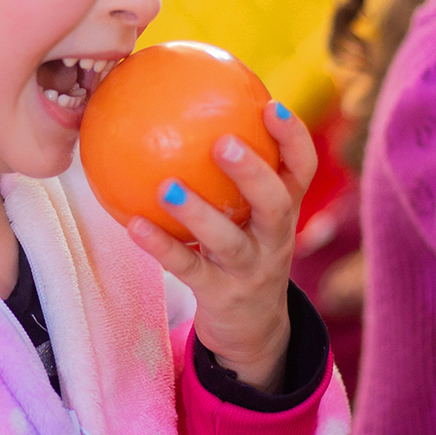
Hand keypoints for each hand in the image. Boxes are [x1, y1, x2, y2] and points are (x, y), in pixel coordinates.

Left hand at [125, 100, 315, 389]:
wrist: (255, 329)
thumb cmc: (242, 249)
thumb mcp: (248, 214)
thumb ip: (230, 173)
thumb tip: (181, 109)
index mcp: (285, 209)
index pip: (301, 168)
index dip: (293, 137)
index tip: (271, 105)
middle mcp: (275, 238)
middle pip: (274, 202)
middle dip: (252, 171)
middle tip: (221, 143)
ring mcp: (250, 269)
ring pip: (228, 240)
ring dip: (198, 213)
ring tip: (167, 187)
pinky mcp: (221, 295)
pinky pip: (187, 269)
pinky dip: (160, 246)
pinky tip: (133, 225)